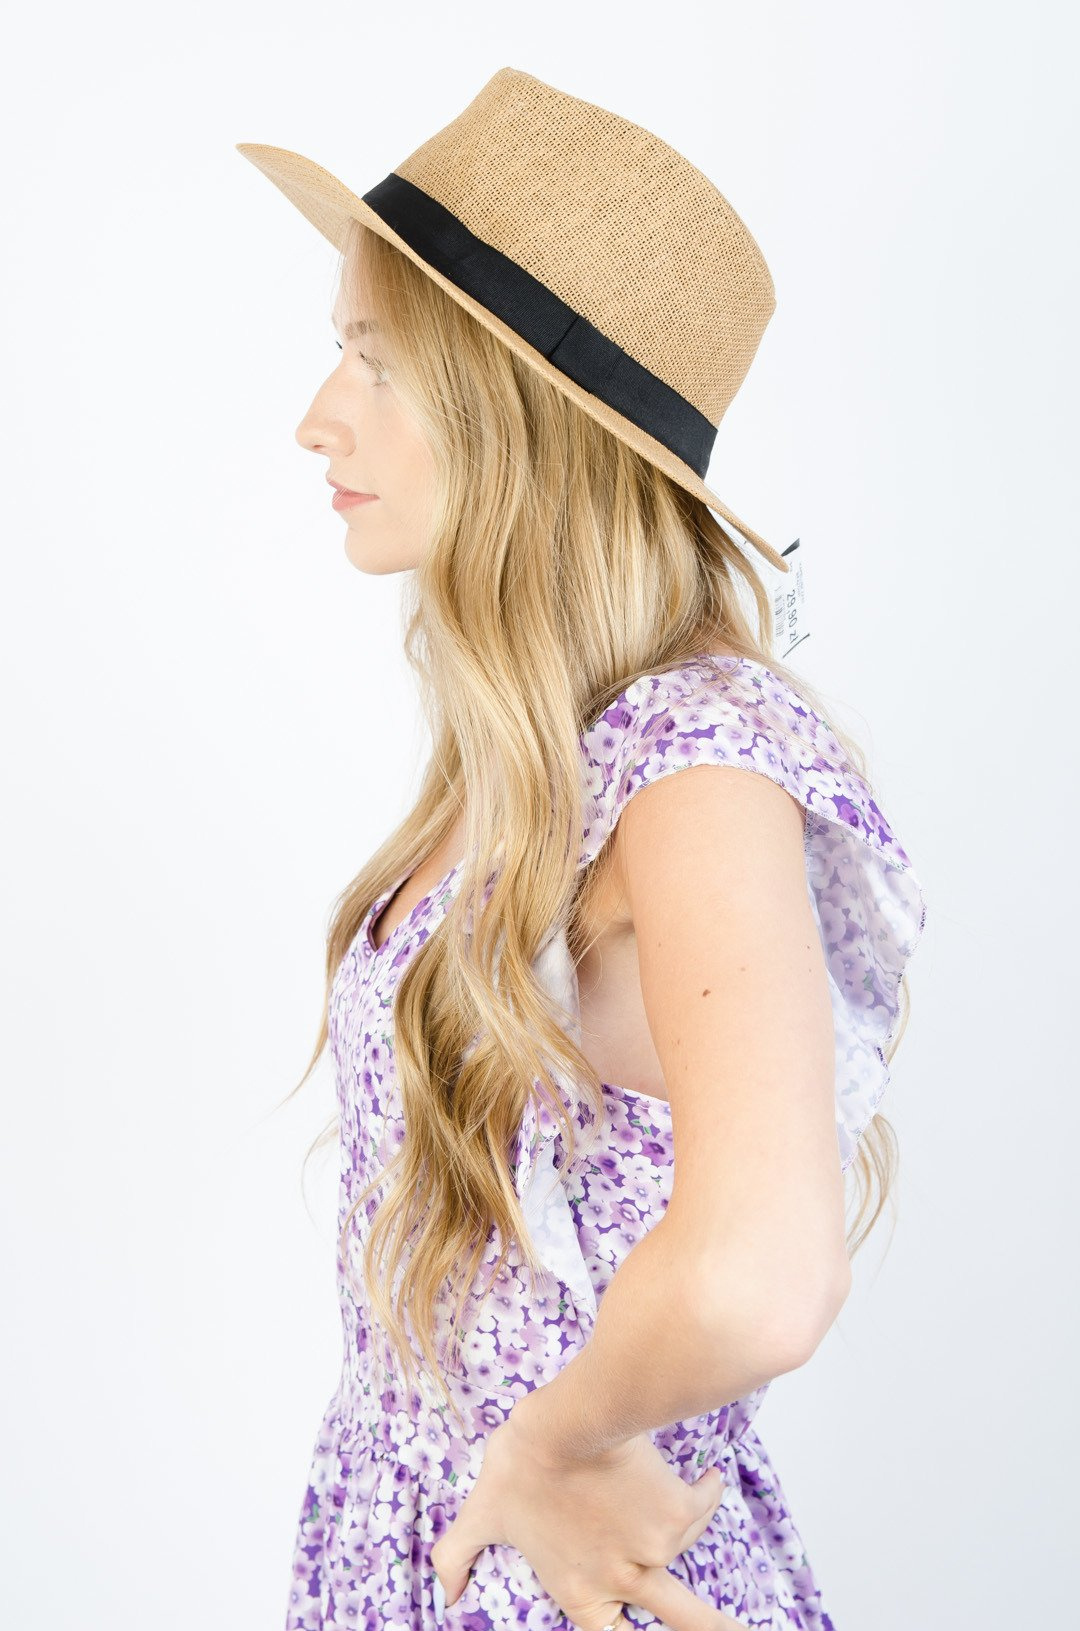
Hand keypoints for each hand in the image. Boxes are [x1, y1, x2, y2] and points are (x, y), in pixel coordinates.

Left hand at [429, 1406, 744, 1629]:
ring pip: (686, 1549)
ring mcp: (656, 1551)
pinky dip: (704, 1490)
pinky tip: (703, 1475)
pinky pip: (702, 1503)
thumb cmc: (521, 1464)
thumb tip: (446, 1596)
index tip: (639, 1623)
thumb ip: (458, 1555)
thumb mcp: (480, 1512)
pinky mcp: (680, 1513)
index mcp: (582, 1593)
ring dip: (686, 1527)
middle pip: (686, 1623)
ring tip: (683, 1508)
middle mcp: (623, 1581)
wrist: (567, 1422)